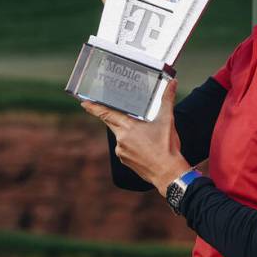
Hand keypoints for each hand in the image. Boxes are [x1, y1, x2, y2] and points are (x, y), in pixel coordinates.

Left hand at [81, 78, 190, 197]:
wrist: (168, 173)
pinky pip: (124, 148)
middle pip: (111, 123)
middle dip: (112, 117)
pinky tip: (144, 146)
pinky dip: (131, 144)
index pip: (106, 114)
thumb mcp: (167, 120)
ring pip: (120, 136)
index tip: (84, 103)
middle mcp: (121, 139)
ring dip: (128, 132)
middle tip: (116, 111)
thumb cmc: (167, 147)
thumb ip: (167, 100)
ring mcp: (121, 151)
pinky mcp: (125, 161)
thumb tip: (173, 83)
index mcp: (128, 127)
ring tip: (145, 134)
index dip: (94, 107)